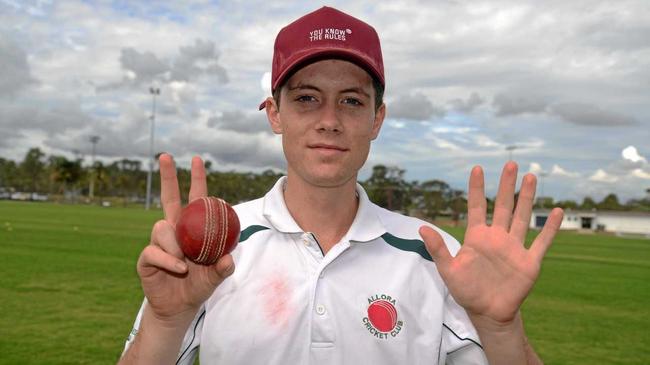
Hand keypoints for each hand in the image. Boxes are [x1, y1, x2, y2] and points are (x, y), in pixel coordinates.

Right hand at [137, 154, 234, 321]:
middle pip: (168, 197)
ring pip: (162, 228)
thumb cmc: (199, 285)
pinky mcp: (146, 257)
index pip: (195, 199)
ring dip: (176, 244)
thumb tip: (229, 259)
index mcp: (192, 228)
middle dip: (167, 175)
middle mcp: (174, 229)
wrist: (180, 307)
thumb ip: (223, 268)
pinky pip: (154, 251)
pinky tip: (179, 268)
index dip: (196, 179)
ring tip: (186, 262)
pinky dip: (168, 260)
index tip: (198, 159)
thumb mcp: (216, 276)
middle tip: (165, 156)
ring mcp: (158, 241)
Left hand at [420, 162, 562, 324]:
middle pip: (504, 206)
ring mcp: (514, 248)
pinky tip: (557, 211)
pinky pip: (542, 242)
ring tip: (531, 177)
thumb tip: (422, 228)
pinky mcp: (529, 261)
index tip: (477, 168)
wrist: (488, 312)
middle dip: (507, 185)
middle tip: (510, 163)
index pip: (478, 207)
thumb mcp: (448, 270)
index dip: (477, 189)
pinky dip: (550, 228)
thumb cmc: (466, 291)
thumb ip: (438, 248)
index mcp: (477, 237)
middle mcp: (497, 237)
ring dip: (527, 198)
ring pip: (523, 217)